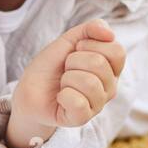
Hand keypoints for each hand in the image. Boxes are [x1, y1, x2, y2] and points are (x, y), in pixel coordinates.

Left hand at [12, 19, 126, 129]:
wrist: (30, 89)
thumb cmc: (51, 67)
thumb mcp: (69, 40)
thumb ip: (91, 29)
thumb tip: (109, 33)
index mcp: (111, 67)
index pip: (117, 51)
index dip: (91, 44)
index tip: (76, 50)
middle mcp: (110, 87)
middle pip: (100, 64)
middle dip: (74, 61)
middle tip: (66, 69)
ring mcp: (98, 104)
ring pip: (89, 83)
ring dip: (67, 78)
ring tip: (63, 84)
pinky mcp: (83, 118)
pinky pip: (79, 102)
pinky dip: (63, 96)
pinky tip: (61, 98)